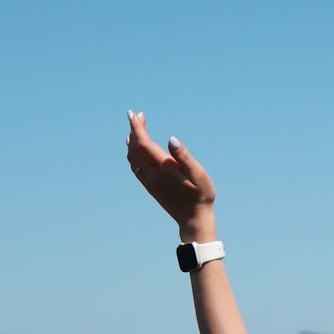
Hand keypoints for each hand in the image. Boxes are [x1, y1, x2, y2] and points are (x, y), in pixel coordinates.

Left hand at [126, 111, 216, 242]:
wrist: (194, 219)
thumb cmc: (201, 195)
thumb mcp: (198, 174)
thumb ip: (183, 156)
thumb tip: (171, 139)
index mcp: (163, 168)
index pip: (143, 143)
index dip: (137, 127)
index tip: (133, 114)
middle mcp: (152, 175)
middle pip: (135, 148)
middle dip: (135, 130)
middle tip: (140, 116)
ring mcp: (150, 182)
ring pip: (133, 158)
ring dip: (133, 141)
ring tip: (138, 128)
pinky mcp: (151, 187)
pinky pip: (136, 167)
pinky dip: (133, 154)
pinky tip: (136, 150)